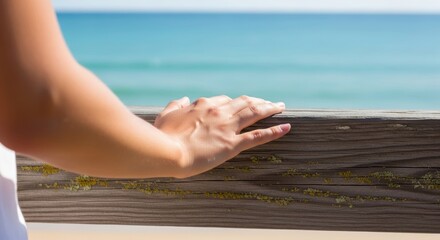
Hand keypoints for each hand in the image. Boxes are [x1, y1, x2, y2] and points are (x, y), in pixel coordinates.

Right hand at [154, 95, 290, 177]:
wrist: (166, 152)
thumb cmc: (163, 136)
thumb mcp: (165, 116)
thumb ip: (175, 105)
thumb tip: (183, 97)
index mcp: (203, 105)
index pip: (223, 99)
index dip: (234, 102)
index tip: (240, 105)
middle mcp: (218, 111)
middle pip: (244, 101)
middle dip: (258, 100)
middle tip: (269, 101)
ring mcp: (227, 127)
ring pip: (254, 112)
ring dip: (270, 107)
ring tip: (281, 106)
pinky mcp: (232, 144)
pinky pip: (258, 135)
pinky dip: (274, 131)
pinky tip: (286, 127)